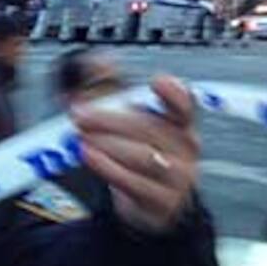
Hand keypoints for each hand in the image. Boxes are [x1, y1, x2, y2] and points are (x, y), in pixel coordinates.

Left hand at [73, 75, 200, 234]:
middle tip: (81, 114)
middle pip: (150, 129)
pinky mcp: (162, 200)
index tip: (158, 81)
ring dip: (107, 143)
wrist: (149, 203)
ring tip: (82, 135)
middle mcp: (185, 148)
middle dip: (112, 120)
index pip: (184, 106)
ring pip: (142, 156)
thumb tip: (97, 61)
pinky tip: (88, 155)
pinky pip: (134, 182)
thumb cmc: (139, 153)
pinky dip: (107, 167)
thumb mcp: (126, 120)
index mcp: (181, 123)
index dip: (174, 94)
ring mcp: (178, 177)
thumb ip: (109, 88)